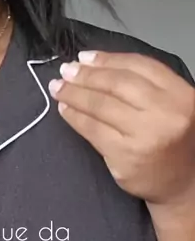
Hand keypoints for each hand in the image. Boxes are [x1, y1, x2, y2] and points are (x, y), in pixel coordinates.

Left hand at [48, 51, 194, 207]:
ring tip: (58, 87)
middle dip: (86, 75)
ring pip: (100, 105)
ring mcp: (145, 135)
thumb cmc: (171, 138)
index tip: (84, 57)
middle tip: (65, 70)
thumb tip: (91, 63)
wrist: (182, 183)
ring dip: (73, 93)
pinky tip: (65, 109)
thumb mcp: (170, 104)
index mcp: (180, 94)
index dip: (107, 59)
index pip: (138, 66)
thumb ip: (143, 84)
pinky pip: (92, 129)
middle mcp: (165, 112)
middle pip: (116, 83)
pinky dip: (74, 116)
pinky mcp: (125, 155)